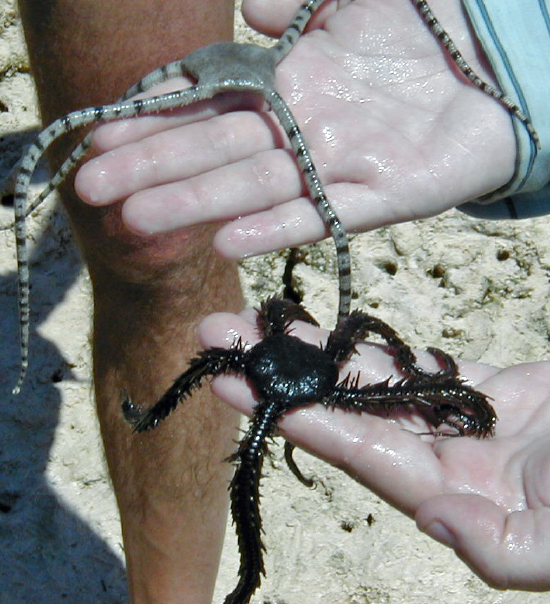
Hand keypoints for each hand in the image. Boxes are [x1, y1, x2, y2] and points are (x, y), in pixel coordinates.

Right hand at [74, 0, 516, 257]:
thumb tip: (252, 15)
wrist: (503, 59)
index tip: (103, 129)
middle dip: (152, 166)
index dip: (157, 115)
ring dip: (195, 203)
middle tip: (92, 184)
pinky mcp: (382, 198)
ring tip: (136, 219)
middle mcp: (302, 128)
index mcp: (291, 80)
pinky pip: (321, 216)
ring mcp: (337, 166)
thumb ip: (301, 2)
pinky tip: (227, 241)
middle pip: (216, 150)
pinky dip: (276, 228)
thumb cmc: (431, 20)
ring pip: (253, 186)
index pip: (210, 101)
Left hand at [199, 308, 549, 591]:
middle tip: (216, 337)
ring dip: (314, 353)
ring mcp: (461, 426)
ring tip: (256, 322)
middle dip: (281, 375)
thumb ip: (507, 552)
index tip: (241, 384)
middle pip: (346, 412)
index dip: (299, 415)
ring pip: (373, 383)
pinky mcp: (488, 393)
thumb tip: (435, 524)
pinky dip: (374, 350)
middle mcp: (444, 462)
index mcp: (456, 498)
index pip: (359, 450)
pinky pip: (419, 368)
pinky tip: (328, 332)